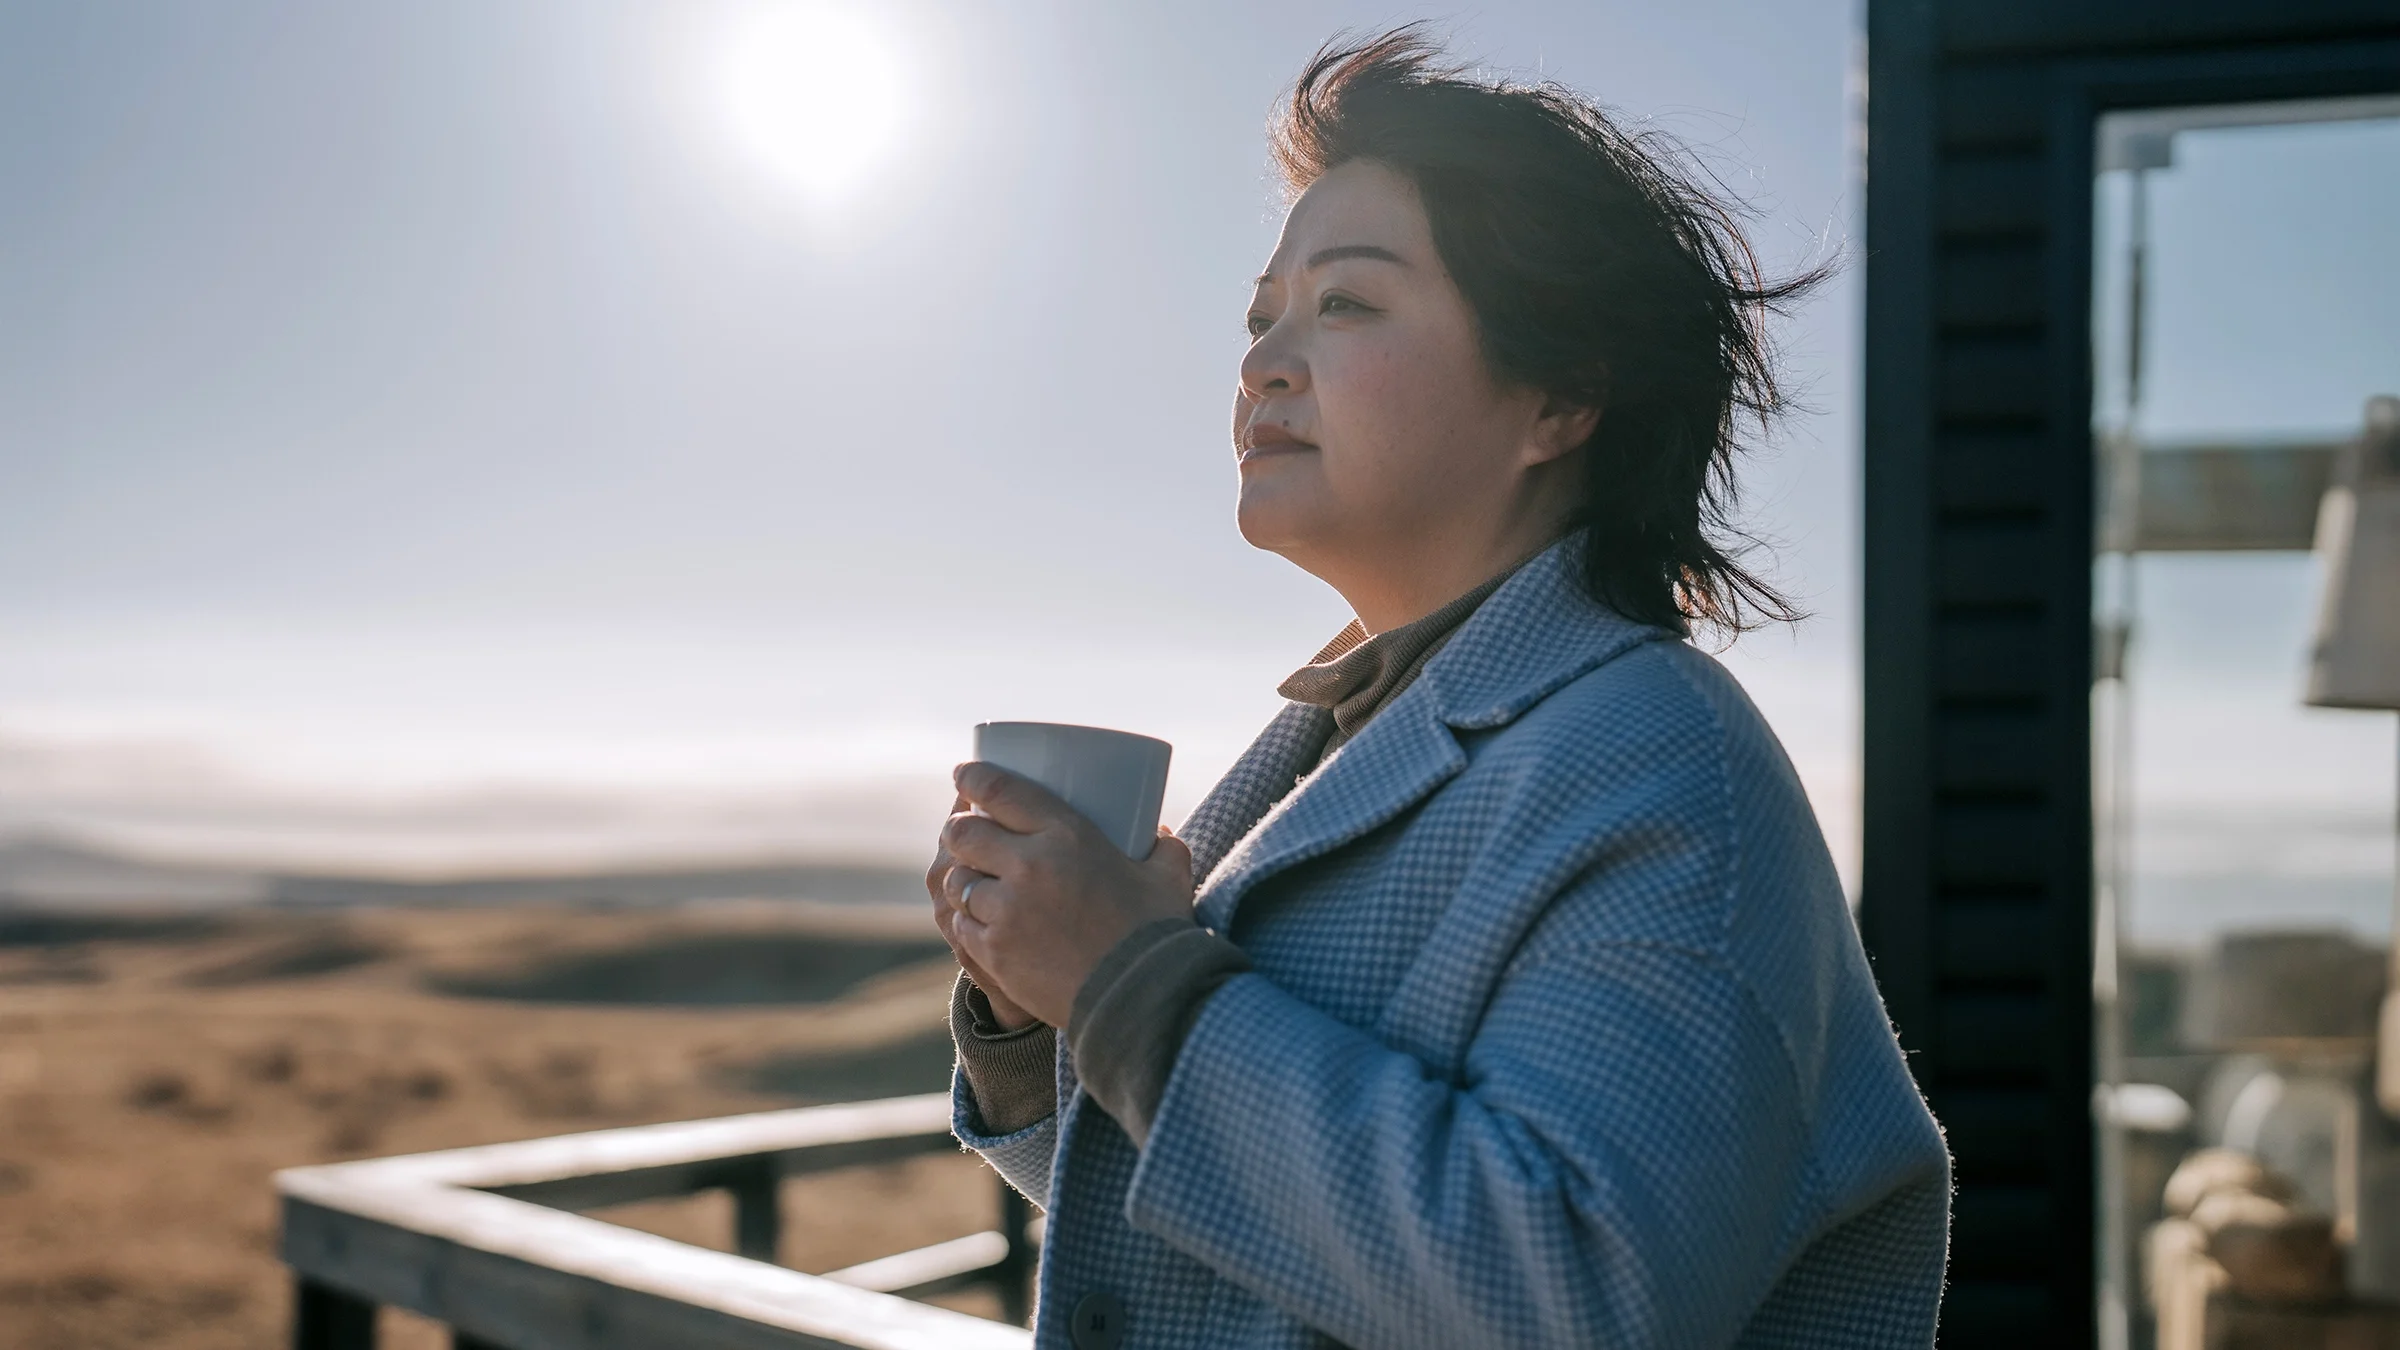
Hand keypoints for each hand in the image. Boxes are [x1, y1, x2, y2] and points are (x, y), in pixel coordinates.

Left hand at [936, 761, 1196, 1029]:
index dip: (973, 777)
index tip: (965, 774)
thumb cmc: (1157, 933)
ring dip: (962, 877)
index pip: (1000, 790)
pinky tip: (981, 920)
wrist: (1142, 1001)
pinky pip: (961, 923)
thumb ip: (1162, 846)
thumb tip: (1156, 833)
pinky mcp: (994, 952)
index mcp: (1068, 835)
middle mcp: (1028, 866)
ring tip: (975, 881)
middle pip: (963, 832)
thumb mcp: (1168, 875)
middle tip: (966, 832)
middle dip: (959, 828)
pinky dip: (967, 918)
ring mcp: (1006, 911)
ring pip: (956, 880)